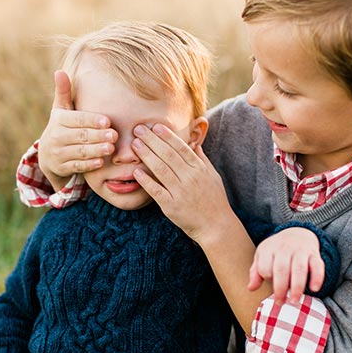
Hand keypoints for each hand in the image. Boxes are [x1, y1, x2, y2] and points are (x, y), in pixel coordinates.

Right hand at [36, 70, 117, 182]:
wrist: (47, 155)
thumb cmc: (62, 127)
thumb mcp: (61, 110)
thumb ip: (63, 92)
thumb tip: (59, 71)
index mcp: (59, 120)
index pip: (77, 119)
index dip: (92, 120)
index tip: (107, 121)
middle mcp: (56, 137)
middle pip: (80, 135)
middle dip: (97, 136)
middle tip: (114, 135)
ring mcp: (58, 153)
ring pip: (79, 152)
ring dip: (95, 150)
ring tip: (111, 148)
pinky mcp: (61, 168)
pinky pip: (76, 166)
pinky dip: (88, 164)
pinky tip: (100, 162)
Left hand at [130, 123, 233, 238]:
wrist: (216, 226)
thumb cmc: (214, 199)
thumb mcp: (212, 175)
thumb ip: (201, 158)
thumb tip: (194, 142)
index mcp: (199, 169)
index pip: (181, 148)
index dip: (168, 136)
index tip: (156, 126)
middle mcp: (190, 178)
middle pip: (169, 155)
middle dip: (152, 140)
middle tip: (139, 129)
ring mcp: (180, 192)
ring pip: (161, 170)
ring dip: (147, 155)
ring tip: (135, 144)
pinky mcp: (171, 206)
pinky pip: (156, 191)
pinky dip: (146, 181)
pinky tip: (136, 171)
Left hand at [250, 227, 324, 306]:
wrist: (297, 233)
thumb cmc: (276, 250)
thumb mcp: (262, 256)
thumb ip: (256, 272)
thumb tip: (251, 288)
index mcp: (269, 249)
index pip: (265, 266)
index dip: (266, 277)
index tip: (269, 283)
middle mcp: (285, 249)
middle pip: (281, 270)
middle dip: (280, 288)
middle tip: (280, 303)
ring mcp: (301, 251)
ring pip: (299, 269)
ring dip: (297, 287)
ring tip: (294, 301)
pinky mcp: (314, 254)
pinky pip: (318, 266)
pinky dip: (317, 278)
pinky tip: (314, 289)